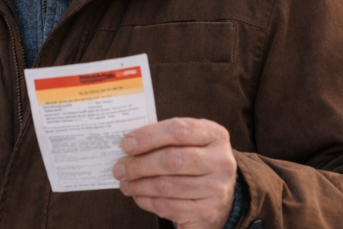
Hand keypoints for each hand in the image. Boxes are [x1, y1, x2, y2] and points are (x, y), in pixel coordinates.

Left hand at [112, 118, 237, 228]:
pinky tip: (138, 195)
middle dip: (139, 164)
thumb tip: (129, 145)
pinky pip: (166, 206)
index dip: (148, 136)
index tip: (126, 144)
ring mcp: (215, 189)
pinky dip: (146, 200)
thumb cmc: (197, 164)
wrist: (223, 199)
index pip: (178, 130)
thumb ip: (165, 140)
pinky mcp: (205, 213)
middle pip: (171, 159)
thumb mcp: (191, 144)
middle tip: (119, 168)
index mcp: (215, 135)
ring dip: (138, 184)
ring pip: (166, 185)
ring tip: (124, 182)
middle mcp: (220, 161)